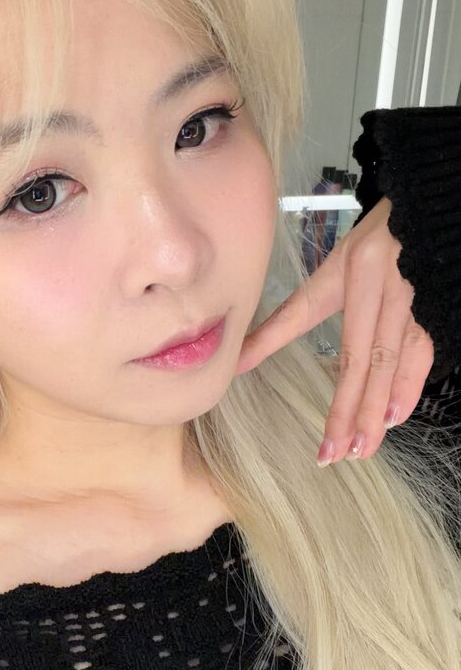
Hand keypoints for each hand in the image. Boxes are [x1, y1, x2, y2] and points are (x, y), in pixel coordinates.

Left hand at [234, 196, 435, 465]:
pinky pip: (423, 354)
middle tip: (341, 456)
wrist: (421, 212)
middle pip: (374, 367)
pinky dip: (409, 387)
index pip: (349, 355)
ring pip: (401, 364)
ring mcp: (416, 304)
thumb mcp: (323, 275)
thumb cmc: (365, 244)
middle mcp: (391, 293)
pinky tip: (397, 413)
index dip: (339, 405)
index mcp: (358, 276)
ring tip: (365, 445)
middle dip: (358, 417)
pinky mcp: (432, 312)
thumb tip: (237, 362)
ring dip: (382, 408)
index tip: (324, 445)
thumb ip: (282, 321)